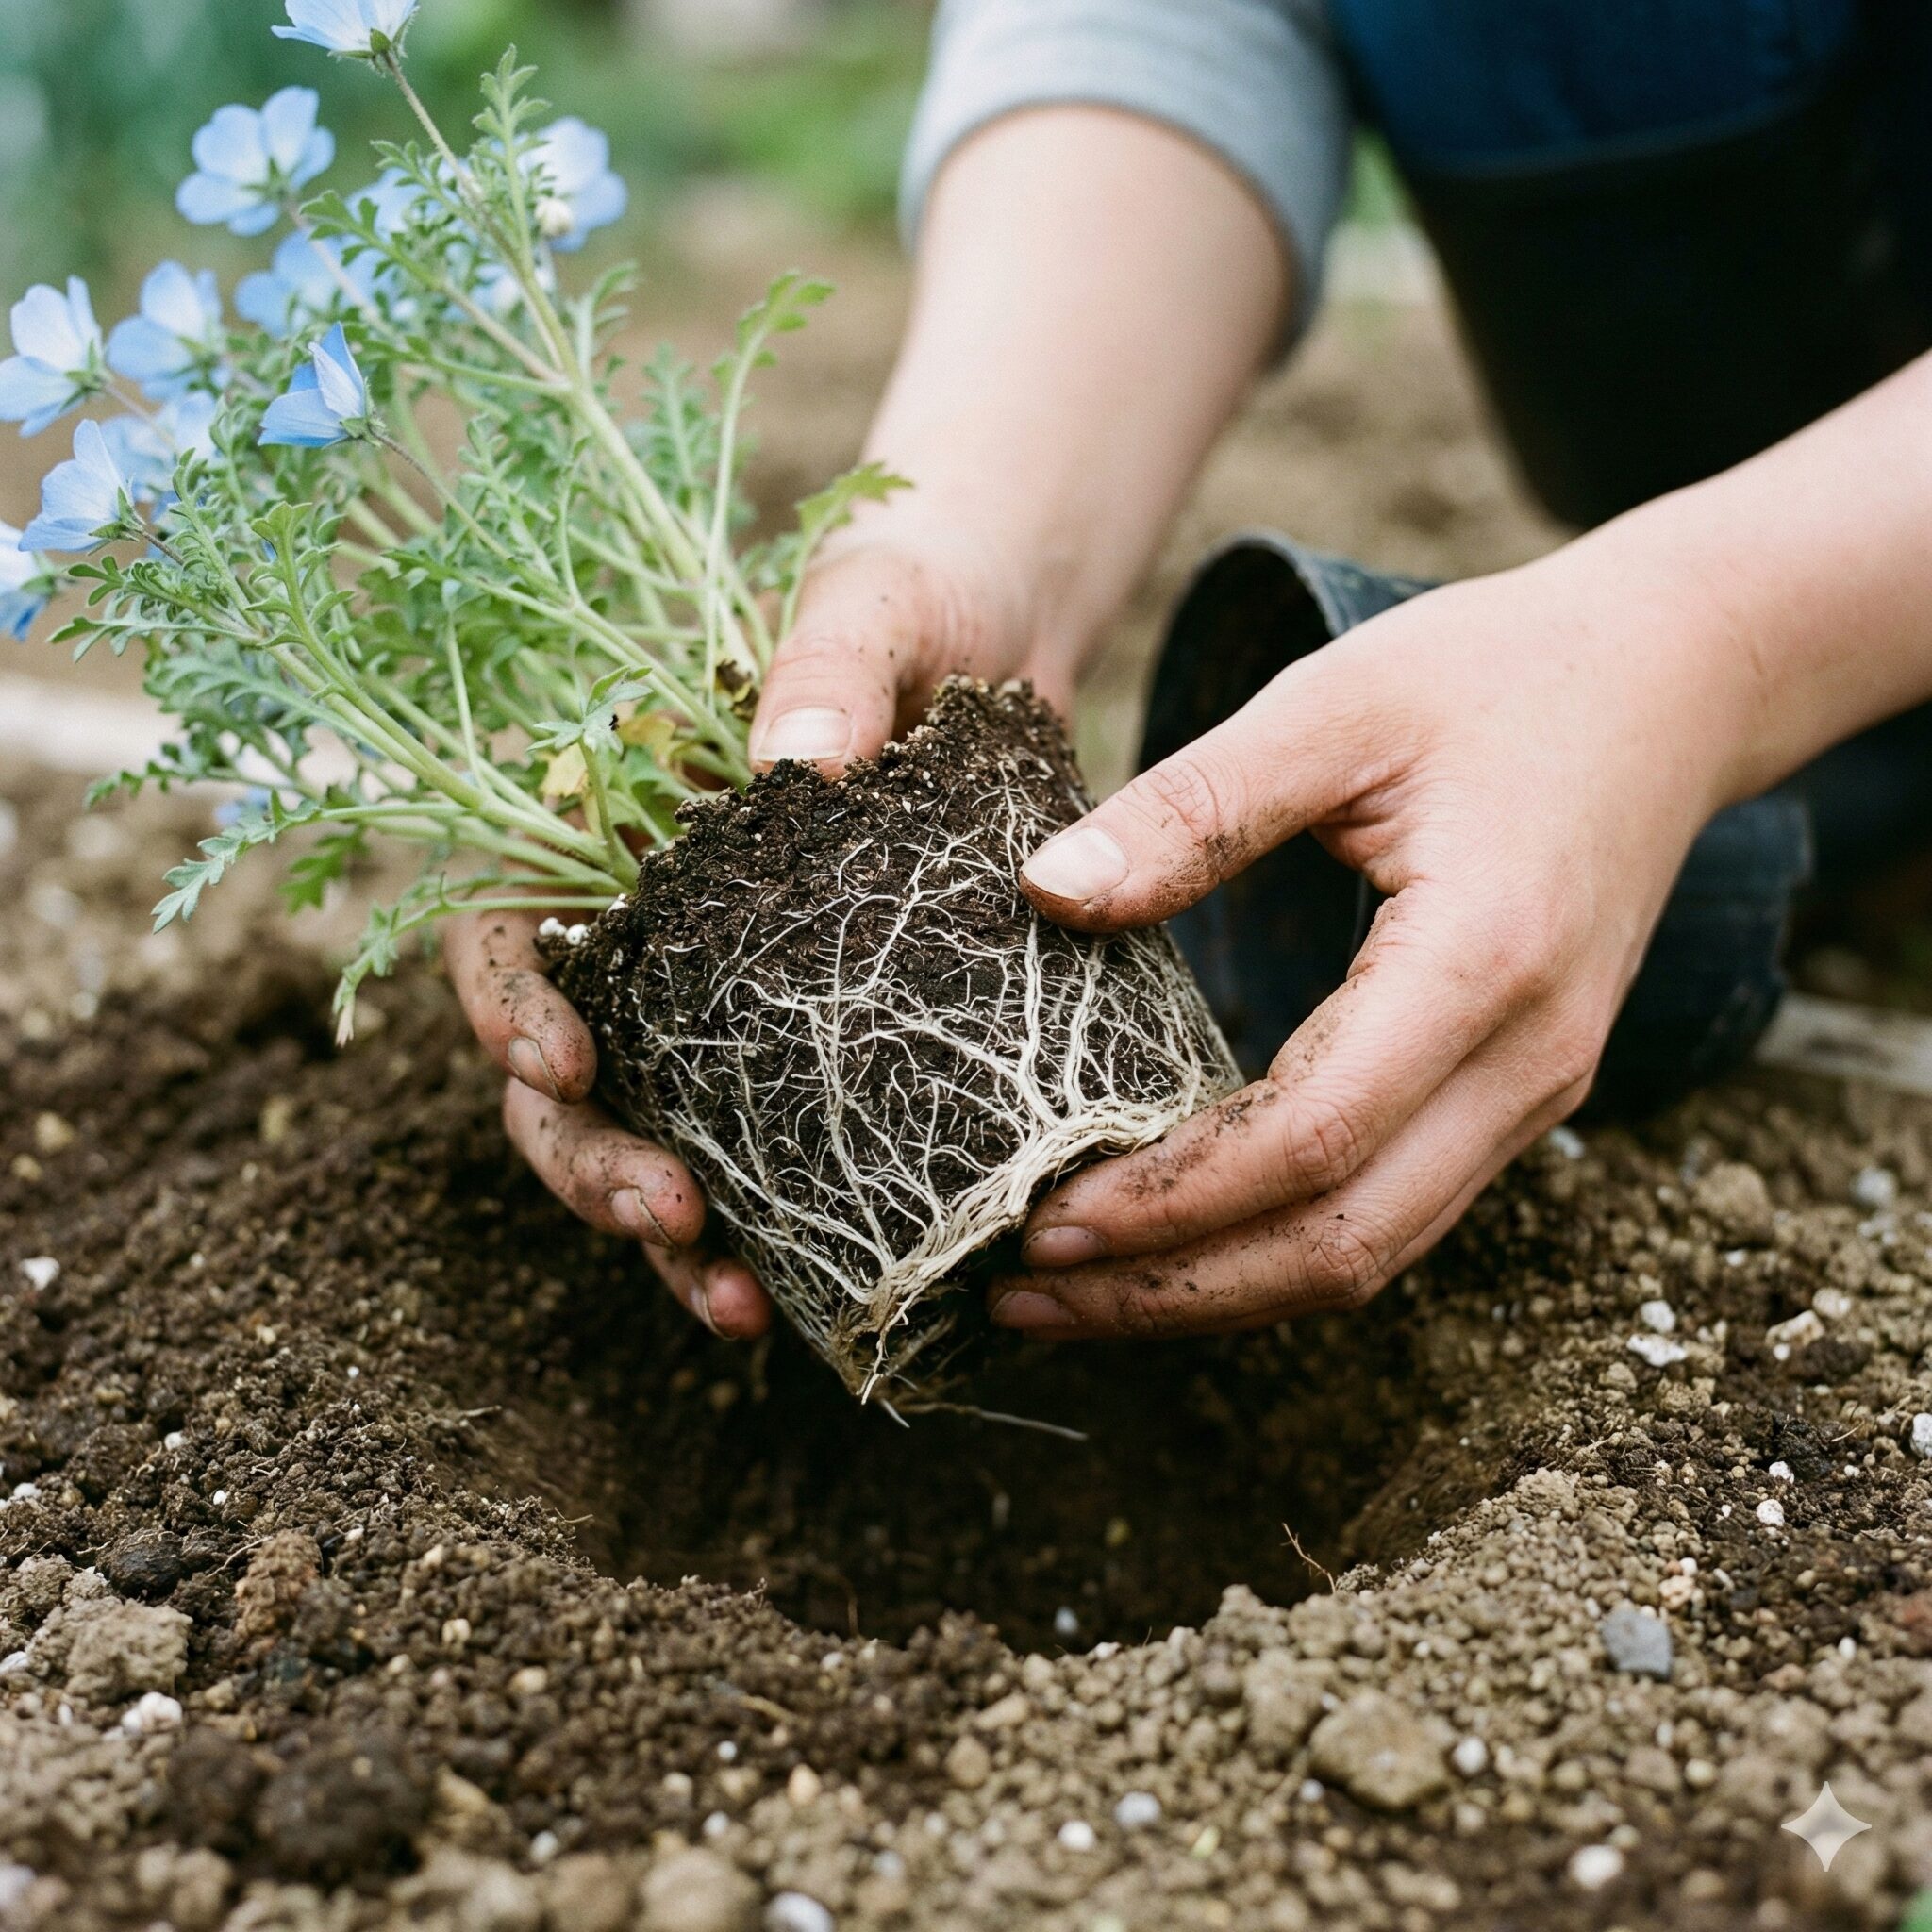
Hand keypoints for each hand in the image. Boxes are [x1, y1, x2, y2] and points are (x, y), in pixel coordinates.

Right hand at [441, 516, 1039, 1337]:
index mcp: (608, 818)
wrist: (1014, 632)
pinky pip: (784, 1144)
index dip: (506, 1007)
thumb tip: (793, 762)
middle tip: (668, 1217)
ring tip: (739, 1305)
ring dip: (679, 1235)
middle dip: (593, 1160)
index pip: (504, 925)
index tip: (562, 1062)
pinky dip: (789, 1224)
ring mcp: (733, 990)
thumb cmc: (917, 594)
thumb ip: (826, 662)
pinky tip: (819, 1290)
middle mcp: (653, 923)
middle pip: (567, 1072)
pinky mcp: (825, 1033)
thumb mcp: (870, 601)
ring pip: (662, 1134)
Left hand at [992, 544, 1747, 1336]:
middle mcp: (1527, 1059)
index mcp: (1481, 960)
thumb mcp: (1334, 704)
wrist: (1668, 679)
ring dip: (1218, 1291)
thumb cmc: (1495, 676)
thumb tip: (1043, 891)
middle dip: (1173, 1288)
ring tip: (1075, 1297)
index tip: (1039, 1222)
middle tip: (1025, 1297)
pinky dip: (1277, 1249)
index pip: (1311, 1140)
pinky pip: (1393, 1212)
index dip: (1169, 1200)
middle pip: (1342, 1243)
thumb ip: (1193, 806)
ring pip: (1370, 1252)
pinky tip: (1180, 1242)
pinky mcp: (1517, 1092)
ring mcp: (1535, 1089)